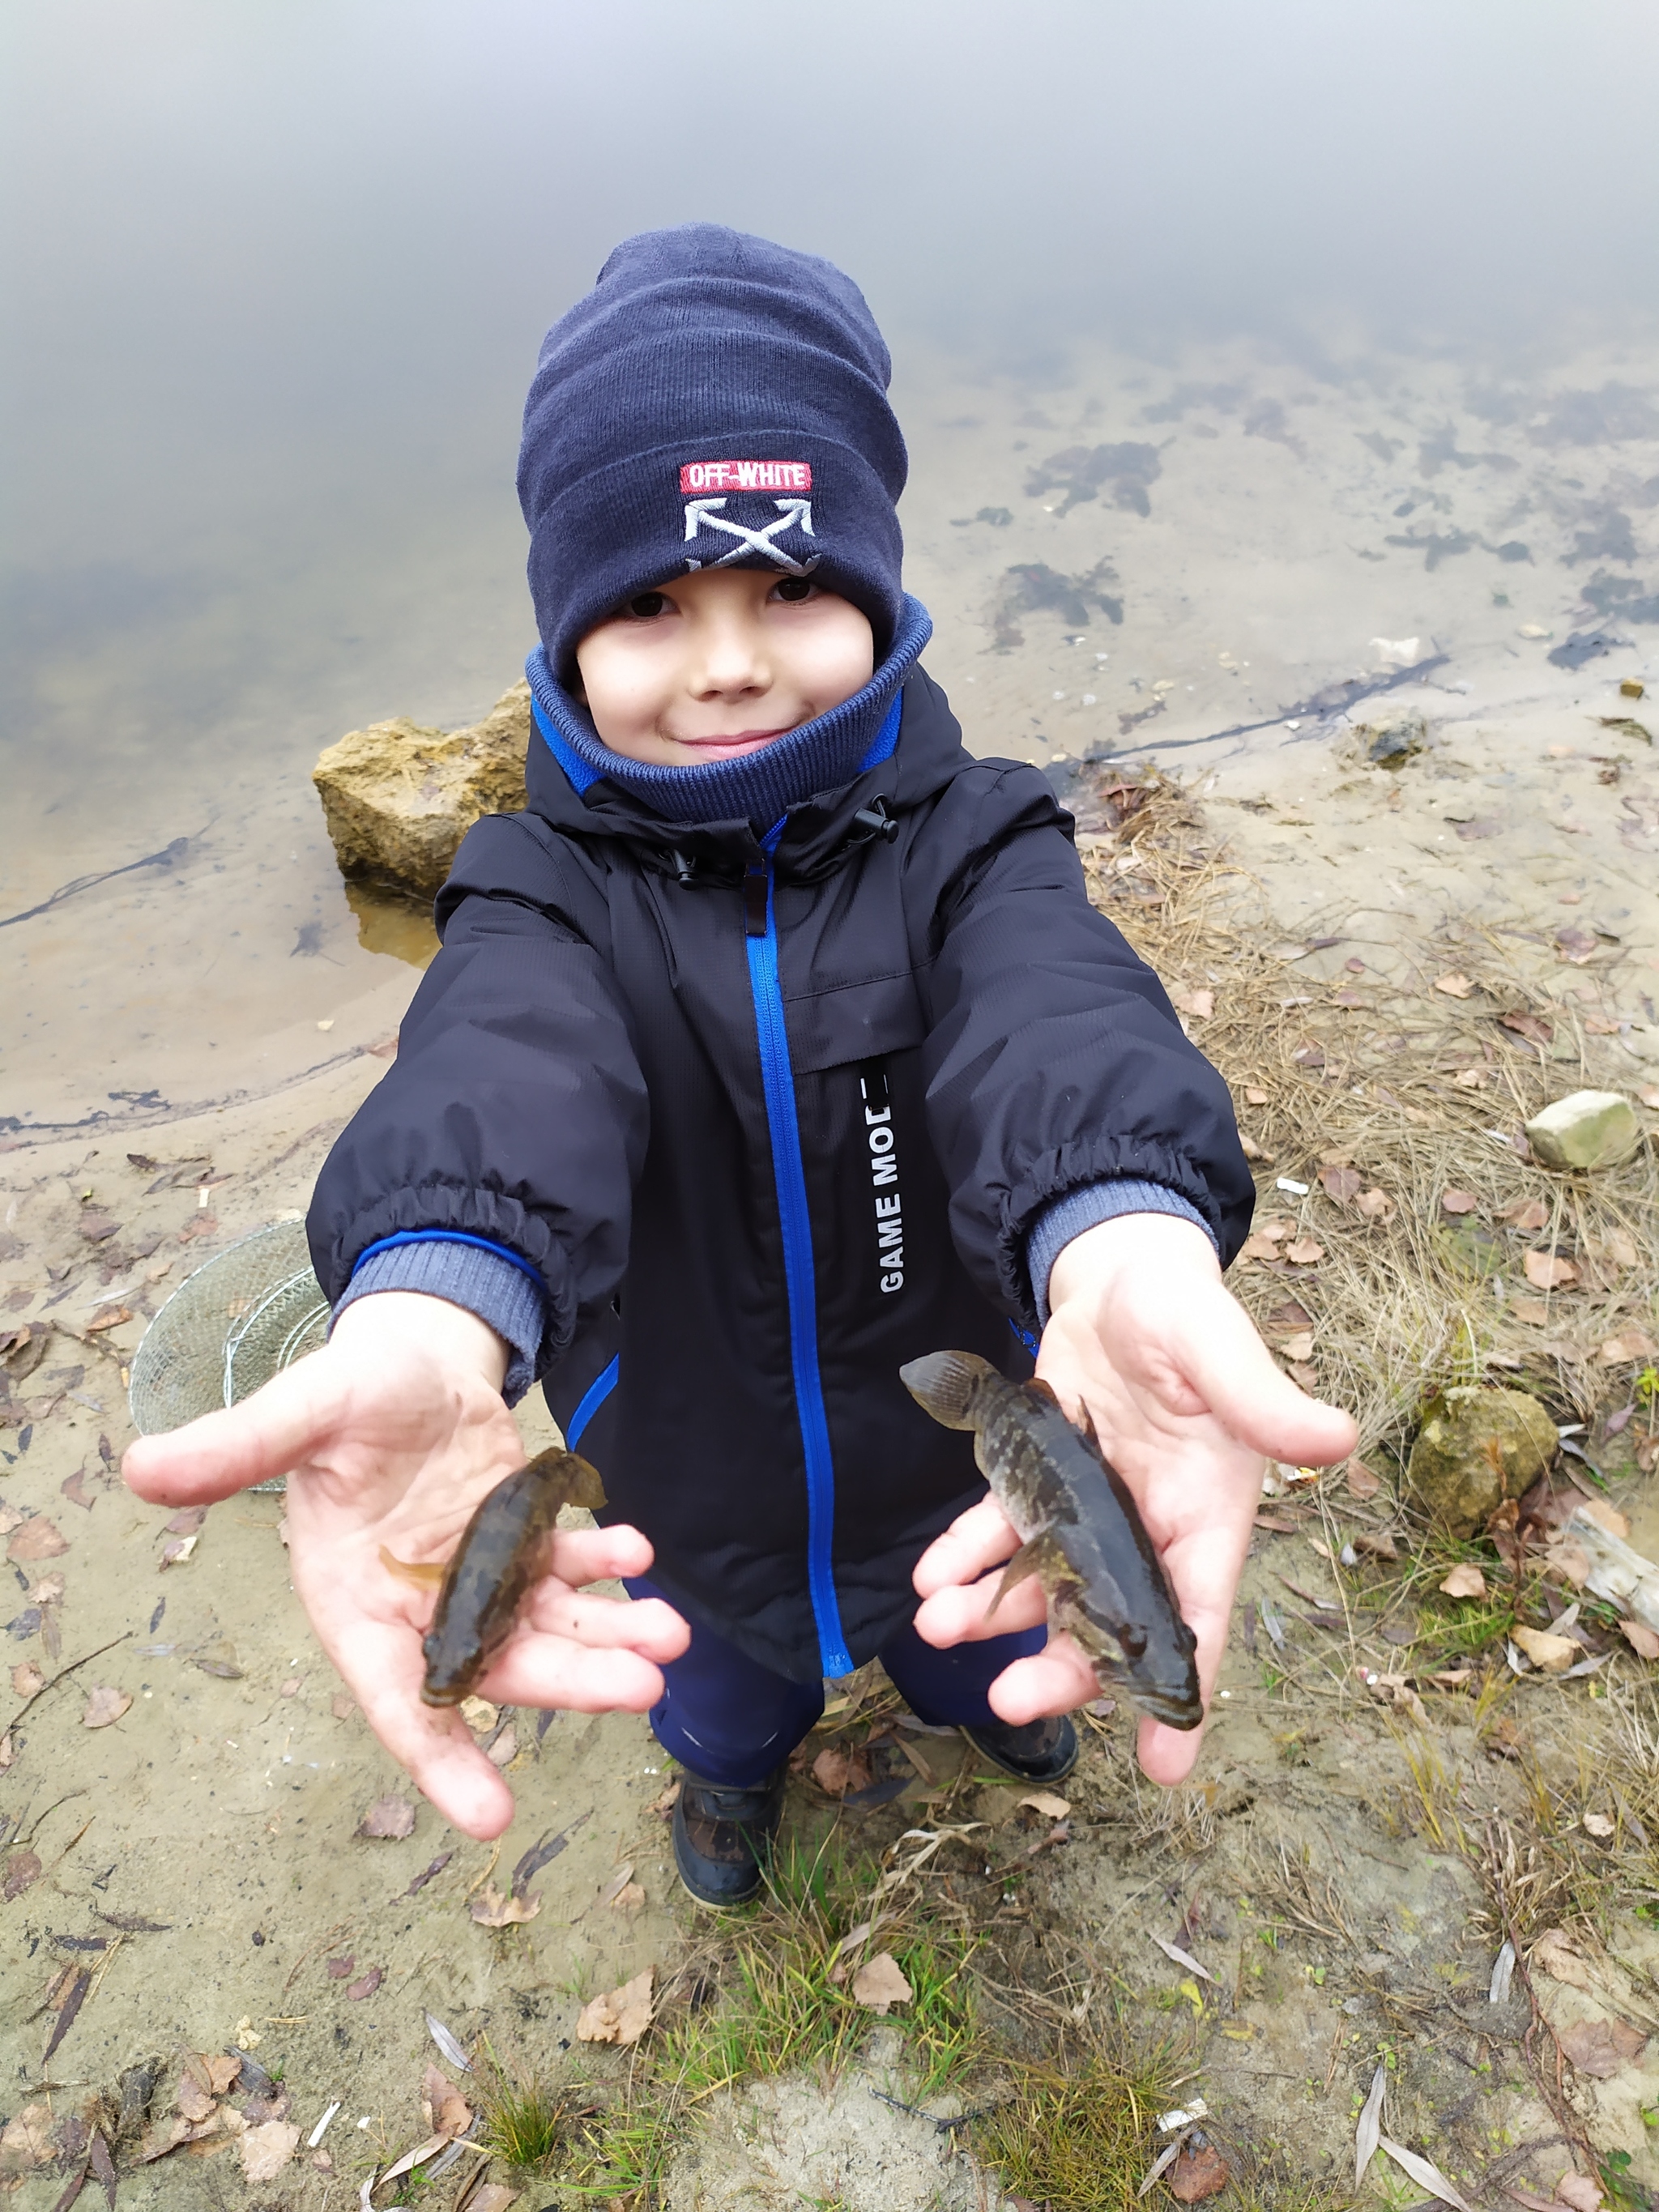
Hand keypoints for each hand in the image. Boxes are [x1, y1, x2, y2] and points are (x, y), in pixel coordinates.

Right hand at [123, 1290, 687, 1838]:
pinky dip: (607, 1566)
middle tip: (642, 1687)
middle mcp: (424, 1606)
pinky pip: (571, 1566)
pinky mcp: (524, 1538)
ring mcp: (481, 1575)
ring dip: (609, 1636)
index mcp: (357, 1602)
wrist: (405, 1357)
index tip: (494, 1818)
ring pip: (549, 1629)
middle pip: (499, 1669)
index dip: (441, 1760)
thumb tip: (140, 1466)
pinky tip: (637, 1552)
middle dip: (572, 1684)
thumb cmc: (345, 1395)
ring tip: (671, 1635)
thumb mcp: (298, 1412)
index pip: (398, 1699)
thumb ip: (236, 1447)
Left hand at [911, 1213, 1355, 1783]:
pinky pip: (998, 1534)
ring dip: (994, 1616)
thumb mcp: (1221, 1351)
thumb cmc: (1183, 1312)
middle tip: (1009, 1701)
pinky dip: (965, 1559)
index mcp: (1206, 1515)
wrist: (1120, 1273)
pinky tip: (932, 1576)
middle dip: (1062, 1668)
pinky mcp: (1038, 1479)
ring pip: (1043, 1587)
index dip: (1184, 1693)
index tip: (1164, 1768)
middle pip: (1109, 1623)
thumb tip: (1337, 1437)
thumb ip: (1264, 1399)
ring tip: (940, 1627)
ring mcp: (1088, 1510)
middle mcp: (1147, 1528)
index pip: (1199, 1617)